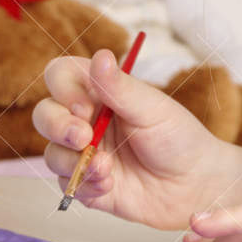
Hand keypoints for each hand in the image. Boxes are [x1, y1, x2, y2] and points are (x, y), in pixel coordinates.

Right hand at [33, 50, 241, 229]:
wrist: (196, 186)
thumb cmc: (179, 138)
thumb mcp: (152, 109)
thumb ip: (120, 88)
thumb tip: (101, 56)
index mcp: (100, 92)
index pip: (59, 77)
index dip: (63, 89)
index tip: (85, 106)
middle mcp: (86, 120)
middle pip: (45, 115)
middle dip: (57, 126)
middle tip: (84, 137)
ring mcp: (84, 154)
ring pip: (51, 153)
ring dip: (73, 160)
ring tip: (106, 168)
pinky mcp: (87, 184)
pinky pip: (66, 184)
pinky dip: (84, 184)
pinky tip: (110, 185)